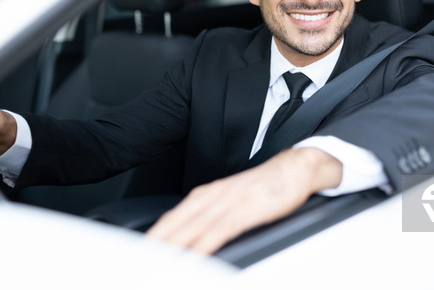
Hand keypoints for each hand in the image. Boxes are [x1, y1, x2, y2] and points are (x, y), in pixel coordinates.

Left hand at [146, 147, 341, 253]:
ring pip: (193, 229)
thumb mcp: (231, 198)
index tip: (140, 254)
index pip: (171, 219)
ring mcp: (228, 202)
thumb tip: (192, 238)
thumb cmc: (263, 187)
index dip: (154, 238)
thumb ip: (211, 215)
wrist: (293, 168)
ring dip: (173, 249)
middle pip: (176, 225)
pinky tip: (194, 258)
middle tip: (141, 262)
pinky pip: (219, 231)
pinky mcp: (246, 209)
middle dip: (157, 246)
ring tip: (159, 264)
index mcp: (206, 194)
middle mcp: (212, 196)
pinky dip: (203, 247)